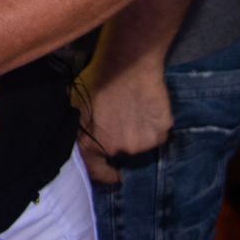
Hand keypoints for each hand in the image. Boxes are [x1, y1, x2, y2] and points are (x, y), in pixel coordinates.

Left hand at [75, 60, 172, 184]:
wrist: (127, 64)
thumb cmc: (97, 80)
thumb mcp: (76, 105)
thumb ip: (80, 130)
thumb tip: (82, 141)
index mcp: (93, 145)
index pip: (98, 172)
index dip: (105, 174)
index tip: (114, 175)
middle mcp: (120, 150)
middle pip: (122, 151)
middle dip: (121, 140)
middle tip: (121, 119)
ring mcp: (143, 143)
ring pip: (142, 143)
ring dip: (139, 133)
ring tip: (134, 110)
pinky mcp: (162, 132)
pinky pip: (158, 134)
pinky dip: (155, 126)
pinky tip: (147, 108)